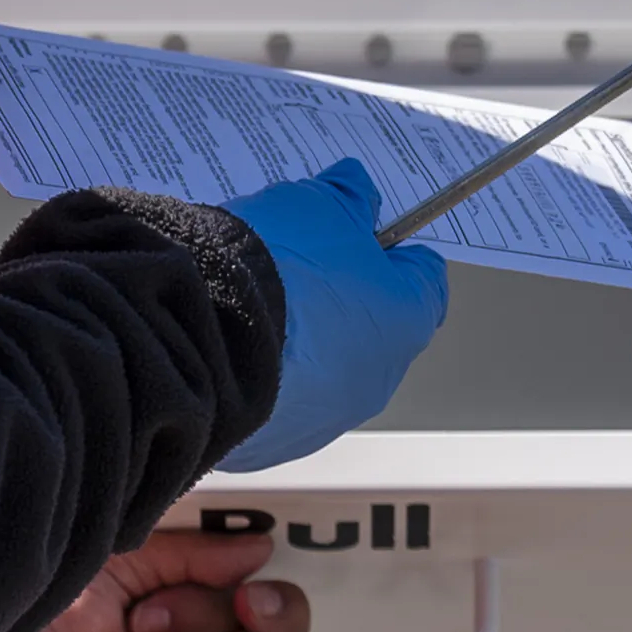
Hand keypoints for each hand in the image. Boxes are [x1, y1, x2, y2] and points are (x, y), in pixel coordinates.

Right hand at [221, 160, 449, 470]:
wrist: (209, 336)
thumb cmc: (279, 270)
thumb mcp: (318, 206)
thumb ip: (348, 195)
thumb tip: (356, 188)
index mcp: (406, 318)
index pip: (422, 277)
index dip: (389, 248)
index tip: (359, 231)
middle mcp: (378, 377)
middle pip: (370, 325)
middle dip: (338, 295)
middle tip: (293, 263)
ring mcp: (328, 417)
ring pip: (321, 369)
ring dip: (299, 341)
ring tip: (253, 306)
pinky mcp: (277, 443)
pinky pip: (276, 402)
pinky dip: (261, 376)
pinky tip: (230, 345)